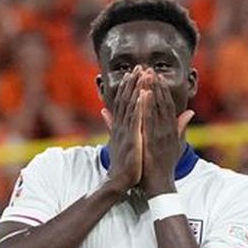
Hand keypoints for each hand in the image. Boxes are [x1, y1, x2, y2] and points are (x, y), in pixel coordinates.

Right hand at [100, 67, 145, 194]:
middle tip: (138, 66)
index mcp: (120, 126)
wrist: (120, 180)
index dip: (128, 87)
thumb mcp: (117, 141)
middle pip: (126, 100)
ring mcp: (126, 131)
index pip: (123, 102)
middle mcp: (122, 126)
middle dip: (132, 82)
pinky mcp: (132, 138)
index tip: (133, 73)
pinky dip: (139, 106)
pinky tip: (143, 94)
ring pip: (131, 106)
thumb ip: (113, 125)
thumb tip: (103, 111)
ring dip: (136, 89)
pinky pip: (136, 119)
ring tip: (141, 74)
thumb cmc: (122, 163)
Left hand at [139, 70, 193, 196]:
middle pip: (163, 102)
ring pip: (157, 108)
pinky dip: (148, 106)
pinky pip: (150, 119)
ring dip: (152, 90)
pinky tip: (144, 94)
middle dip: (156, 85)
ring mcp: (161, 134)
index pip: (167, 105)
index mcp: (172, 130)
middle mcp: (168, 129)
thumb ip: (181, 127)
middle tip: (149, 69)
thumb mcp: (175, 144)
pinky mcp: (154, 140)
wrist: (161, 184)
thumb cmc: (164, 166)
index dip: (162, 90)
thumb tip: (191, 112)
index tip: (156, 77)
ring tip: (147, 75)